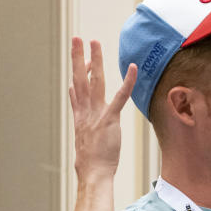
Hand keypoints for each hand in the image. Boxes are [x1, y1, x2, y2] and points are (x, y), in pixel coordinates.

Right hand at [69, 38, 136, 182]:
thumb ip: (83, 122)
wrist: (93, 172)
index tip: (81, 59)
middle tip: (77, 39)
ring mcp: (96, 113)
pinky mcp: (109, 119)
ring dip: (94, 60)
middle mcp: (85, 111)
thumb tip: (81, 111)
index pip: (77, 89)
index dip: (78, 73)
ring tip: (94, 42)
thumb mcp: (86, 138)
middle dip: (77, 57)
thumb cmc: (93, 160)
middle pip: (79, 78)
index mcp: (81, 115)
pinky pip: (119, 96)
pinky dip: (127, 82)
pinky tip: (133, 68)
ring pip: (94, 81)